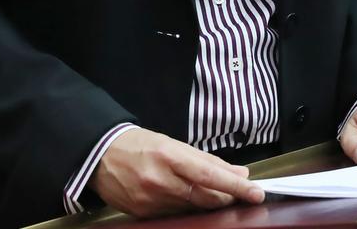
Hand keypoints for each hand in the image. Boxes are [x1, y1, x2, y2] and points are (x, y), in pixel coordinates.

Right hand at [89, 127, 265, 217]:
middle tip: (242, 192)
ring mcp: (152, 201)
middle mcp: (160, 180)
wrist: (100, 156)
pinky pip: (176, 215)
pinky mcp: (145, 215)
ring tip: (215, 192)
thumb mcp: (170, 142)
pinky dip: (188, 208)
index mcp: (168, 155)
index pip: (209, 175)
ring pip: (193, 208)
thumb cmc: (138, 144)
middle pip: (205, 196)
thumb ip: (204, 159)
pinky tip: (189, 199)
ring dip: (208, 202)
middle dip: (227, 196)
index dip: (235, 185)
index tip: (255, 191)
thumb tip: (237, 172)